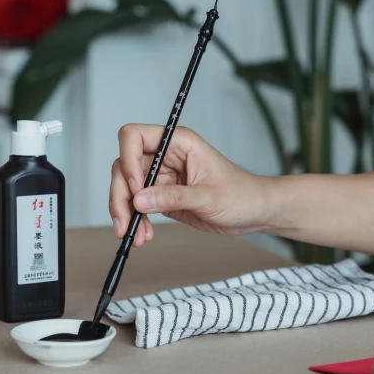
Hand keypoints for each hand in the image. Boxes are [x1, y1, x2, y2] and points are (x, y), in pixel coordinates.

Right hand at [109, 124, 268, 246]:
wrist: (253, 213)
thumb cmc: (240, 194)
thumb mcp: (208, 196)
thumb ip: (173, 197)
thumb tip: (139, 200)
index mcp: (178, 143)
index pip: (135, 137)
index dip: (128, 159)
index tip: (135, 186)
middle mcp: (165, 156)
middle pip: (124, 167)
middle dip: (121, 195)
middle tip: (125, 222)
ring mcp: (161, 177)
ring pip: (127, 189)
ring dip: (126, 212)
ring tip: (135, 236)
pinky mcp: (161, 196)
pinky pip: (138, 206)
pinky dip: (136, 221)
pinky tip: (144, 235)